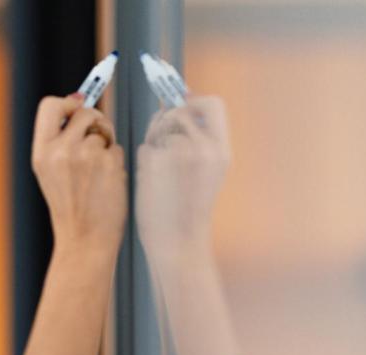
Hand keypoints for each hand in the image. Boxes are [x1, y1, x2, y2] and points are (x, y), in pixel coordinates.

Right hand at [30, 93, 127, 257]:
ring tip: (99, 171)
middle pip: (84, 111)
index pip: (49, 105)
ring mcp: (85, 155)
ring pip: (104, 130)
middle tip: (97, 141)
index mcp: (41, 152)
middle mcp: (60, 150)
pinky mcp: (108, 162)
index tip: (77, 108)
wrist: (84, 240)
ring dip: (107, 144)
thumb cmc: (71, 207)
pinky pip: (117, 148)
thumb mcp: (51, 172)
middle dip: (96, 121)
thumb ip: (60, 139)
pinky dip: (116, 163)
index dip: (67, 102)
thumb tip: (80, 100)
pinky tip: (107, 183)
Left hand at [136, 95, 231, 266]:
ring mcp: (177, 152)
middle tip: (162, 136)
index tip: (183, 106)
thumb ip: (200, 140)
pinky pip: (144, 146)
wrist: (178, 242)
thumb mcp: (209, 172)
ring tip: (159, 167)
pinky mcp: (154, 161)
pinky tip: (152, 179)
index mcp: (221, 150)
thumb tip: (183, 103)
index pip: (213, 104)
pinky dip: (144, 159)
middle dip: (167, 117)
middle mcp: (203, 147)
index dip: (195, 101)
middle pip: (180, 109)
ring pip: (159, 127)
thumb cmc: (189, 210)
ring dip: (154, 140)